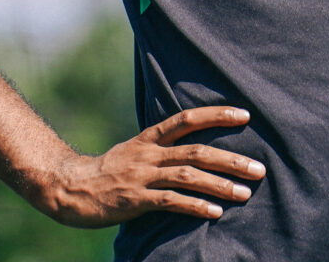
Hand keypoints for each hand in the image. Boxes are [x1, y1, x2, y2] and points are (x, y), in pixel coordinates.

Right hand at [36, 105, 263, 227]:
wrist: (70, 188)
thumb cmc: (109, 171)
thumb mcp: (135, 150)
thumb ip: (162, 148)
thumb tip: (195, 148)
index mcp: (150, 138)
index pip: (188, 119)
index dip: (217, 115)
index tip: (245, 116)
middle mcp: (149, 154)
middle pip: (197, 151)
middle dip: (231, 159)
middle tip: (258, 168)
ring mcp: (142, 177)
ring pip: (188, 177)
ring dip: (219, 185)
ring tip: (244, 193)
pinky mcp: (136, 200)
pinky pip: (170, 203)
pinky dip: (195, 207)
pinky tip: (214, 213)